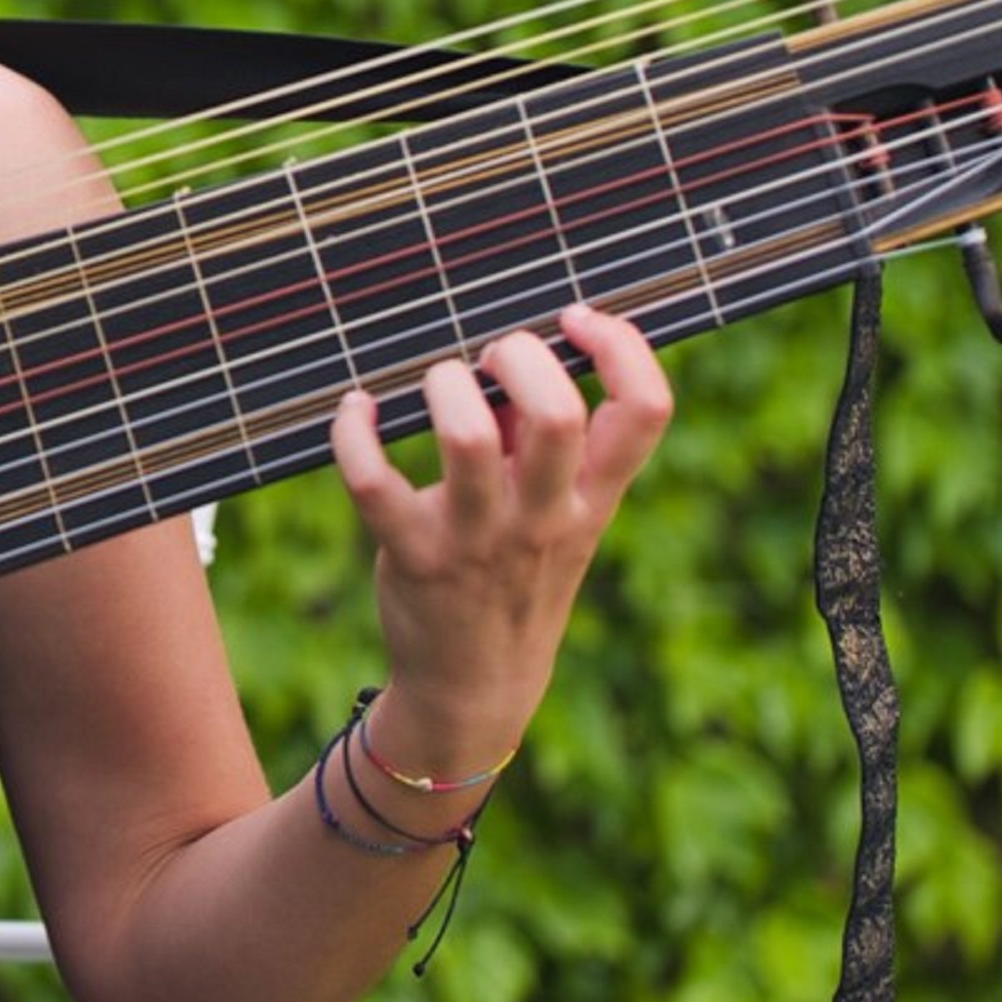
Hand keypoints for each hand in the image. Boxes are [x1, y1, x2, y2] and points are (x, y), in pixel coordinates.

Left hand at [327, 303, 669, 766]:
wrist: (476, 685)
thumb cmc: (514, 572)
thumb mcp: (555, 515)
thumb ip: (543, 440)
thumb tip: (513, 352)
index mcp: (592, 498)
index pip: (646, 413)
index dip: (623, 349)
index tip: (579, 317)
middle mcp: (543, 516)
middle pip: (557, 415)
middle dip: (520, 358)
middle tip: (492, 356)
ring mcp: (477, 539)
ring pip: (468, 441)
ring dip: (444, 388)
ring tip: (435, 384)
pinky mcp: (412, 556)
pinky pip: (374, 481)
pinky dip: (354, 431)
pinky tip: (356, 410)